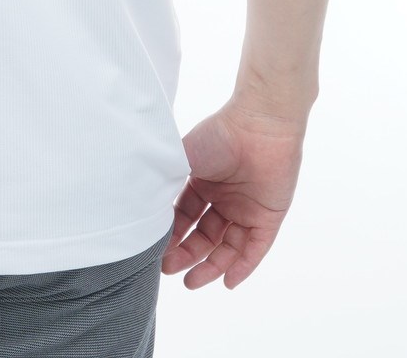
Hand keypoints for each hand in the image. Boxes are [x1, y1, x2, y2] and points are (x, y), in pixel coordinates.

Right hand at [160, 99, 305, 289]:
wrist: (259, 125)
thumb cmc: (218, 136)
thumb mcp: (183, 158)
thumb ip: (165, 181)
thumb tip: (138, 205)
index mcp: (202, 182)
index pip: (184, 217)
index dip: (171, 235)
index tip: (156, 251)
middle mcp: (224, 198)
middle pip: (204, 235)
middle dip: (187, 254)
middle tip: (169, 270)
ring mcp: (246, 209)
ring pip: (227, 246)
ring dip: (211, 266)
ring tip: (192, 282)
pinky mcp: (269, 217)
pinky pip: (255, 248)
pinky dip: (242, 266)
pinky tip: (227, 281)